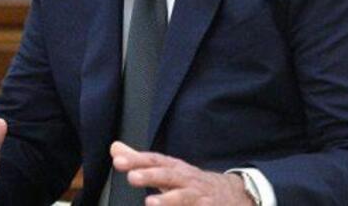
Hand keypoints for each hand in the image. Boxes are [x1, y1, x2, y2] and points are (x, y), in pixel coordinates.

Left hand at [110, 141, 252, 205]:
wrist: (233, 195)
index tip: (118, 162)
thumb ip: (140, 161)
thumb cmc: (192, 183)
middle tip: (132, 177)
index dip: (137, 160)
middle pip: (168, 175)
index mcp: (175, 169)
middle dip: (150, 176)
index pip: (154, 161)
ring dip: (168, 200)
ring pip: (184, 198)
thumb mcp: (168, 169)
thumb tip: (115, 148)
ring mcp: (200, 197)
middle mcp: (187, 180)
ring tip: (150, 203)